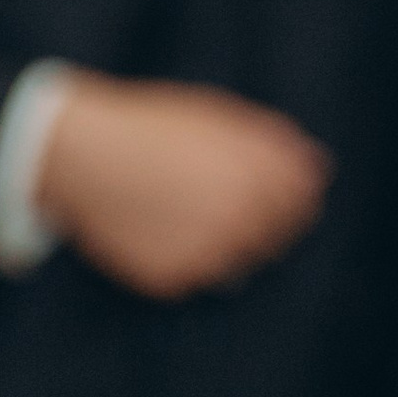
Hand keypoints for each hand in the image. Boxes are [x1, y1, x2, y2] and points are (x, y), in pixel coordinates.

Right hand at [35, 74, 329, 296]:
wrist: (79, 155)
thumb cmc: (148, 128)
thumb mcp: (216, 116)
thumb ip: (271, 141)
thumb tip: (318, 167)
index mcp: (260, 174)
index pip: (303, 200)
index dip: (287, 195)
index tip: (262, 189)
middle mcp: (243, 216)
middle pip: (277, 238)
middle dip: (254, 222)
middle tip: (208, 201)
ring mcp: (209, 252)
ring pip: (239, 265)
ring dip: (220, 245)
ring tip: (178, 213)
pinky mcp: (175, 279)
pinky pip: (196, 279)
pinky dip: (183, 260)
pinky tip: (155, 229)